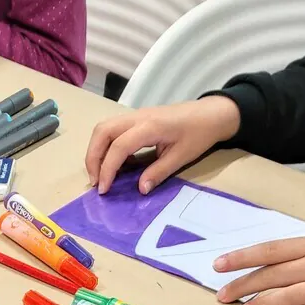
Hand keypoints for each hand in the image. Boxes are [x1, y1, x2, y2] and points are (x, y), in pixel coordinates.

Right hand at [85, 96, 240, 194]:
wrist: (210, 114)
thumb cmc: (199, 134)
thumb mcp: (181, 157)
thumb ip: (159, 172)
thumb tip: (140, 189)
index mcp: (150, 127)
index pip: (118, 147)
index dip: (107, 169)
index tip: (104, 190)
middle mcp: (137, 117)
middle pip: (102, 132)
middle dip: (93, 158)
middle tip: (96, 182)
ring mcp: (135, 115)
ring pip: (103, 128)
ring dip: (96, 150)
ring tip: (100, 173)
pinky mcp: (136, 118)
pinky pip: (113, 129)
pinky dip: (105, 145)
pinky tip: (114, 163)